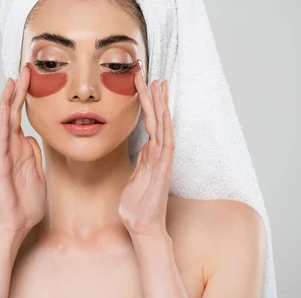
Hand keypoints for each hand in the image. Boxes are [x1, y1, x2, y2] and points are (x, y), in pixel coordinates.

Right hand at [0, 63, 46, 235]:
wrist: (15, 226)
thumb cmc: (24, 203)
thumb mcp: (36, 173)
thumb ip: (32, 154)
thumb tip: (31, 137)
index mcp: (17, 149)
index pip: (18, 116)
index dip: (22, 96)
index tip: (29, 76)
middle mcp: (7, 150)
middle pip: (7, 115)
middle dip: (13, 93)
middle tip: (21, 71)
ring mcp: (1, 159)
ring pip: (0, 126)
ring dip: (4, 105)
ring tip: (9, 86)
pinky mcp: (0, 172)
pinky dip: (0, 131)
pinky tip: (3, 116)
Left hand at [118, 71, 174, 237]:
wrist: (142, 226)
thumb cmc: (137, 205)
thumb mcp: (134, 177)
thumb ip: (140, 161)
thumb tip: (142, 148)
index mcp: (149, 154)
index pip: (149, 123)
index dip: (146, 103)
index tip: (142, 84)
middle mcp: (158, 154)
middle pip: (157, 120)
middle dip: (153, 97)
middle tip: (150, 75)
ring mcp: (162, 161)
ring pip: (163, 127)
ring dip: (161, 106)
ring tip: (159, 85)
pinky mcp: (162, 171)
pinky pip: (165, 145)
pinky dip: (166, 127)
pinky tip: (165, 113)